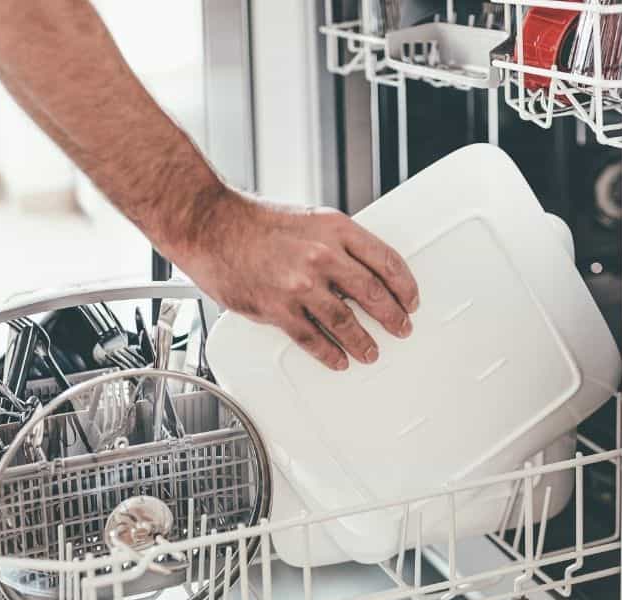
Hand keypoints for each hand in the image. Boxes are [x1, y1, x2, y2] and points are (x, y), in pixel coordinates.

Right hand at [176, 189, 419, 370]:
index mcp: (336, 229)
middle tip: (401, 328)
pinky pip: (312, 339)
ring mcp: (300, 284)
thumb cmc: (257, 221)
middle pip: (373, 294)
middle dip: (393, 317)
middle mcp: (322, 255)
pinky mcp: (277, 308)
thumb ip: (339, 244)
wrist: (211, 226)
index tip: (411, 299)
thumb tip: (365, 272)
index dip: (405, 285)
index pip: (387, 261)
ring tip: (371, 352)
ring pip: (345, 322)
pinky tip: (338, 359)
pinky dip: (329, 353)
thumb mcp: (311, 218)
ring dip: (364, 342)